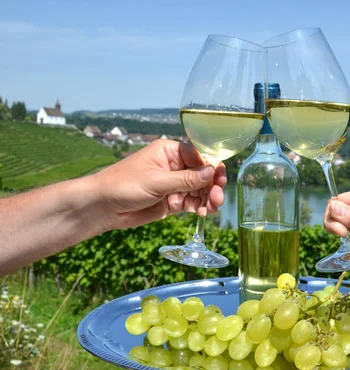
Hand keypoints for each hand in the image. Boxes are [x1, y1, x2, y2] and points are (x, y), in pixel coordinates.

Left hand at [89, 140, 226, 231]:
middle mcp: (175, 166)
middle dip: (212, 185)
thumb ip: (186, 179)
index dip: (212, 166)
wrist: (103, 207)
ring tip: (211, 208)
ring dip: (208, 198)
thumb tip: (212, 172)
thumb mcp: (157, 181)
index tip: (220, 179)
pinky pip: (192, 202)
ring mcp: (175, 184)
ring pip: (200, 189)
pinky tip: (202, 213)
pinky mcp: (173, 200)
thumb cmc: (124, 185)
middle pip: (203, 173)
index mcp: (170, 152)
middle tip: (217, 199)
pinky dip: (200, 207)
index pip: (199, 155)